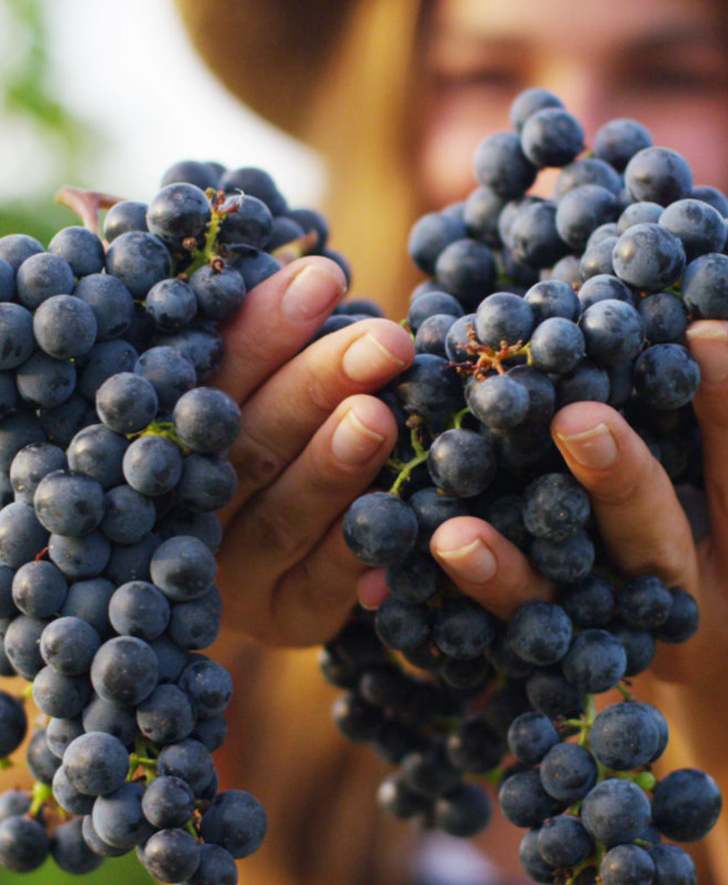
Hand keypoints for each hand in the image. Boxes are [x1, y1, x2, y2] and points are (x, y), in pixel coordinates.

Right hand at [210, 257, 413, 646]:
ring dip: (332, 466)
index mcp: (166, 441)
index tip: (322, 276)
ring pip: (281, 518)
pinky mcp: (288, 620)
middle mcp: (185, 512)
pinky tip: (404, 511)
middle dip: (314, 387)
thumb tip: (313, 263)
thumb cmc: (276, 437)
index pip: (206, 381)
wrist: (279, 562)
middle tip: (382, 341)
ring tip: (379, 416)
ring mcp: (234, 577)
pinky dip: (361, 549)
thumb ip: (265, 346)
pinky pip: (325, 587)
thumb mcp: (261, 388)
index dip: (261, 330)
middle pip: (244, 448)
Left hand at [359, 319, 727, 687]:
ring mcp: (642, 643)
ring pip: (584, 599)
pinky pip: (535, 623)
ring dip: (528, 556)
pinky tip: (447, 541)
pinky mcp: (586, 649)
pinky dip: (492, 583)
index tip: (708, 333)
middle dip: (624, 480)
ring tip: (469, 518)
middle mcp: (712, 624)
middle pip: (667, 550)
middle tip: (580, 417)